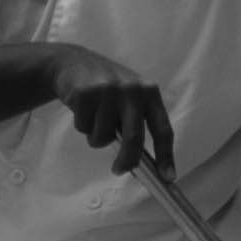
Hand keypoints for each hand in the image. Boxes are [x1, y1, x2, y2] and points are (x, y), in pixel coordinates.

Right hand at [45, 44, 173, 177]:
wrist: (73, 62)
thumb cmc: (106, 89)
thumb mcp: (129, 98)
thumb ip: (137, 122)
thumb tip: (142, 162)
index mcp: (150, 93)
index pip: (163, 129)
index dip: (166, 156)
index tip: (168, 178)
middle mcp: (133, 90)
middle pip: (134, 138)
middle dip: (126, 160)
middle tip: (119, 170)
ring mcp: (108, 90)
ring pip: (103, 136)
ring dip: (96, 136)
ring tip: (94, 118)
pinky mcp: (86, 93)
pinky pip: (84, 127)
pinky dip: (82, 125)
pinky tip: (82, 108)